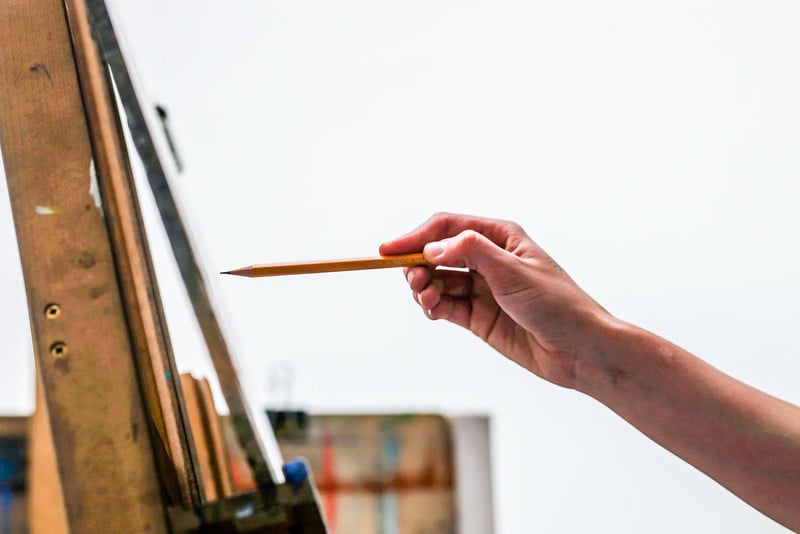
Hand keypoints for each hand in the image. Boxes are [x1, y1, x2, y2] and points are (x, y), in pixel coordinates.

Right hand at [380, 212, 611, 387]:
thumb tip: (431, 249)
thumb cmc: (557, 303)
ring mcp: (482, 289)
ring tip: (426, 299)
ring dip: (424, 287)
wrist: (579, 349)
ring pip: (438, 281)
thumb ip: (471, 252)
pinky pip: (445, 305)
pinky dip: (432, 306)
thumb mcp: (513, 271)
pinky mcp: (479, 316)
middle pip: (437, 254)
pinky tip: (432, 309)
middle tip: (414, 281)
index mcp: (500, 238)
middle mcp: (487, 259)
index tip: (389, 250)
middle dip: (418, 265)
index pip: (447, 227)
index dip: (416, 237)